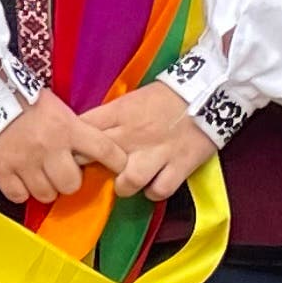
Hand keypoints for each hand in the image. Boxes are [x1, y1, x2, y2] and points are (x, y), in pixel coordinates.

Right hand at [0, 92, 122, 205]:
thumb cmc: (21, 95)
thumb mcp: (54, 105)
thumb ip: (71, 127)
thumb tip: (87, 149)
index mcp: (67, 127)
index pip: (105, 149)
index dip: (116, 162)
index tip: (119, 166)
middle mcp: (50, 148)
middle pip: (72, 184)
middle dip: (69, 180)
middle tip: (61, 170)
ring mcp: (25, 161)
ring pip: (46, 194)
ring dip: (45, 187)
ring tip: (39, 175)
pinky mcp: (1, 170)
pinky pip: (19, 196)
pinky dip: (21, 191)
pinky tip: (20, 178)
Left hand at [80, 85, 216, 202]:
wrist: (209, 91)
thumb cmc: (168, 95)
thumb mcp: (133, 98)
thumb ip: (111, 116)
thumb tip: (87, 131)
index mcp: (120, 112)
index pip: (84, 128)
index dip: (72, 142)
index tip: (71, 150)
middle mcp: (133, 134)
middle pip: (98, 156)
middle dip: (90, 167)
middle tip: (93, 171)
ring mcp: (157, 152)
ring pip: (128, 180)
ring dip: (124, 185)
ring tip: (126, 182)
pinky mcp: (179, 165)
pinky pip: (159, 189)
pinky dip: (153, 191)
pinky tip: (153, 184)